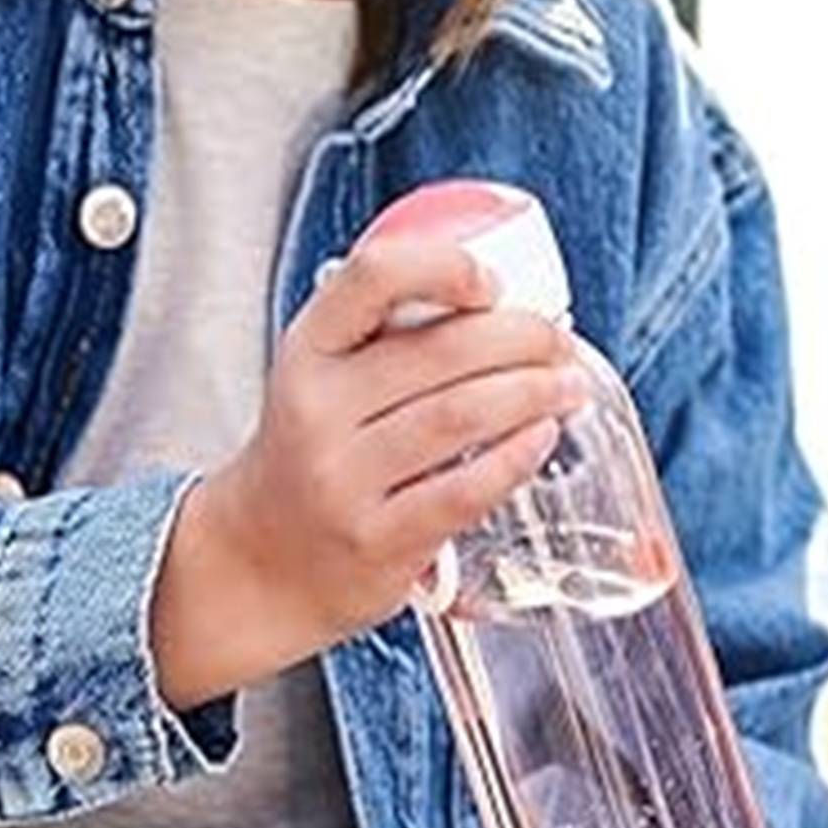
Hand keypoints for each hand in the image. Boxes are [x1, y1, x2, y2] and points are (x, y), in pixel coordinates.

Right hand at [151, 232, 589, 707]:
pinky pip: (463, 491)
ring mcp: (343, 480)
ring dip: (532, 394)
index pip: (373, 278)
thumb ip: (385, 341)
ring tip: (568, 387)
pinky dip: (515, 459)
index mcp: (306, 352)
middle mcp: (317, 412)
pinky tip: (541, 439)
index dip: (444, 266)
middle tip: (559, 341)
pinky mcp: (377, 541)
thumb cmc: (310, 459)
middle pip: (441, 351)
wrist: (259, 561)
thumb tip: (506, 307)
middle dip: (523, 338)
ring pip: (460, 417)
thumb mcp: (321, 381)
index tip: (493, 282)